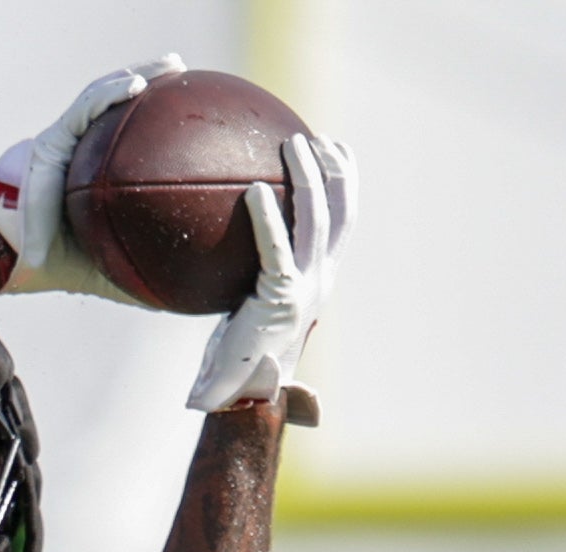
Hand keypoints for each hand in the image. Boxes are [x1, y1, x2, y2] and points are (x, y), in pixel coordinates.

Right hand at [0, 59, 177, 301]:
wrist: (10, 264)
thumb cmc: (52, 266)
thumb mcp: (108, 270)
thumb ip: (138, 273)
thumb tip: (178, 300)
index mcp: (88, 170)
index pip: (122, 132)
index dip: (151, 113)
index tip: (185, 103)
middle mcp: (75, 150)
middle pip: (116, 106)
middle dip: (151, 81)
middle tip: (181, 70)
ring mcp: (61, 143)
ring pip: (102, 97)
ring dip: (136, 76)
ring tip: (169, 67)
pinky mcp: (49, 142)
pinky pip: (83, 111)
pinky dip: (109, 95)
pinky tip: (137, 85)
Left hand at [185, 130, 351, 422]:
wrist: (243, 399)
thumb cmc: (239, 358)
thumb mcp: (249, 309)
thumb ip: (248, 277)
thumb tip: (222, 247)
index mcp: (318, 280)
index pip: (340, 224)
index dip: (344, 185)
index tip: (333, 150)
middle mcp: (320, 280)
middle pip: (340, 213)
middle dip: (336, 172)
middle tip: (318, 139)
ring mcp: (305, 288)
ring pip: (317, 220)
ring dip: (309, 178)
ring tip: (294, 145)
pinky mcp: (281, 298)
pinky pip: (275, 248)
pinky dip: (267, 217)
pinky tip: (254, 190)